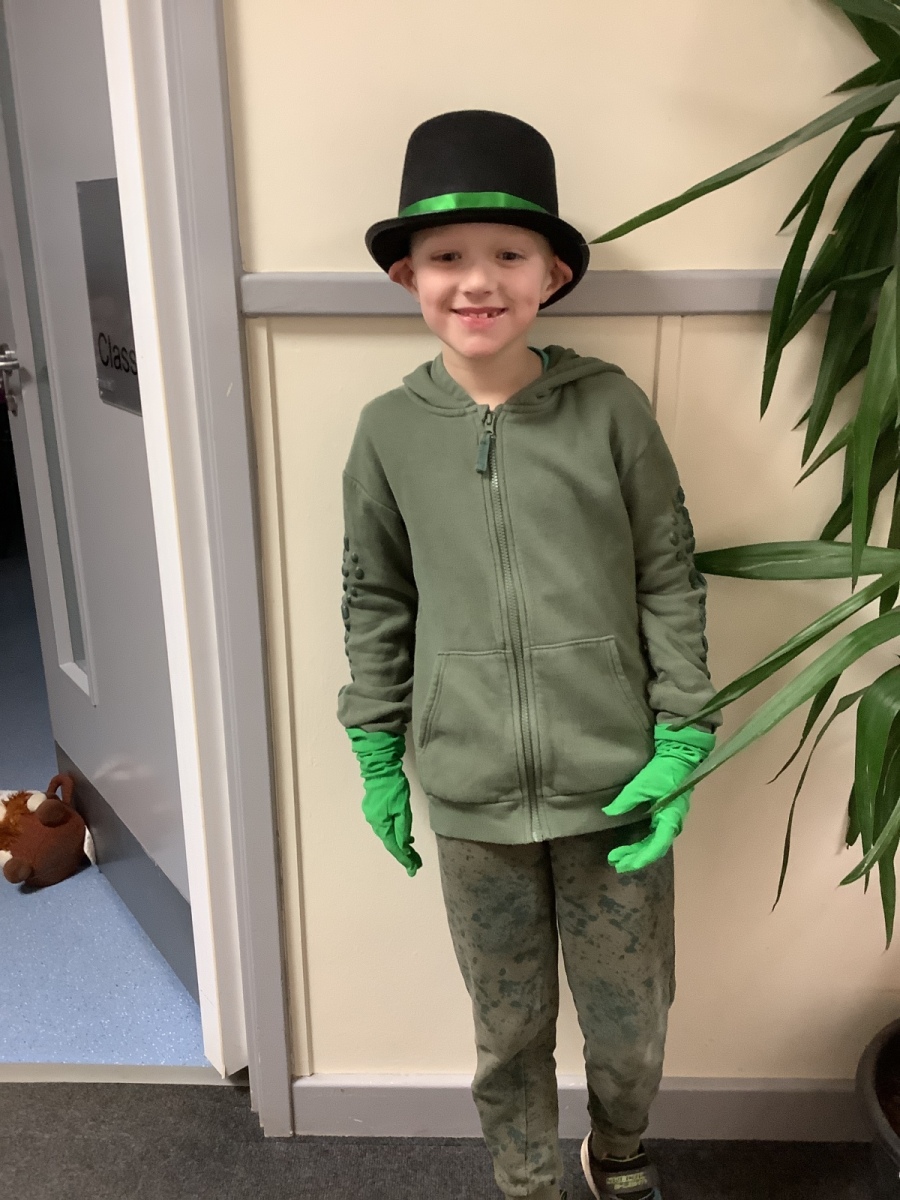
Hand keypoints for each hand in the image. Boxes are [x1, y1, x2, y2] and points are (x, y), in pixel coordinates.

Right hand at [346, 728, 421, 875]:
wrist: (380, 768)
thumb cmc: (394, 788)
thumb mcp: (402, 809)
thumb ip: (403, 829)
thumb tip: (403, 847)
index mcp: (381, 825)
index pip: (394, 847)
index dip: (404, 858)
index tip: (413, 869)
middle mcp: (375, 823)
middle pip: (391, 843)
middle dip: (403, 854)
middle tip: (415, 864)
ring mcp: (373, 815)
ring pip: (389, 835)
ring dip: (400, 844)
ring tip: (412, 853)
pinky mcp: (375, 808)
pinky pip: (387, 826)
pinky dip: (396, 833)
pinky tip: (403, 835)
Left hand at [601, 723, 715, 872]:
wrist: (680, 756)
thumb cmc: (664, 771)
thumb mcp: (642, 784)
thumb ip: (626, 800)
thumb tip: (609, 813)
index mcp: (670, 818)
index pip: (656, 847)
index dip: (640, 858)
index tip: (622, 863)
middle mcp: (672, 823)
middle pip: (654, 848)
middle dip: (635, 858)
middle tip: (615, 863)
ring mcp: (669, 820)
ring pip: (654, 844)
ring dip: (637, 852)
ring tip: (618, 858)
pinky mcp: (665, 815)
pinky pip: (654, 835)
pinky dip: (642, 843)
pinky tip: (631, 847)